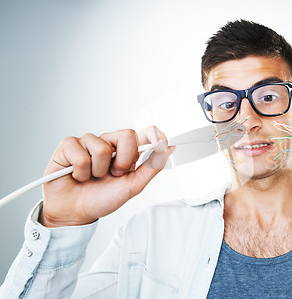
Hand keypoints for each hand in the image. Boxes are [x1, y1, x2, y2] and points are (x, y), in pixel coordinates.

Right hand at [40, 126, 174, 226]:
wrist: (75, 213)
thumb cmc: (102, 198)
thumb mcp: (133, 186)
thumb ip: (152, 167)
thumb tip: (169, 148)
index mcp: (126, 151)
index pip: (144, 133)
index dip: (154, 135)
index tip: (161, 144)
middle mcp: (109, 142)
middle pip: (127, 134)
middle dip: (123, 160)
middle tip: (114, 174)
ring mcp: (88, 142)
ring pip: (102, 148)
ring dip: (98, 170)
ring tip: (92, 177)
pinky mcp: (69, 146)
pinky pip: (80, 154)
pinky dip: (80, 171)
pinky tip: (78, 175)